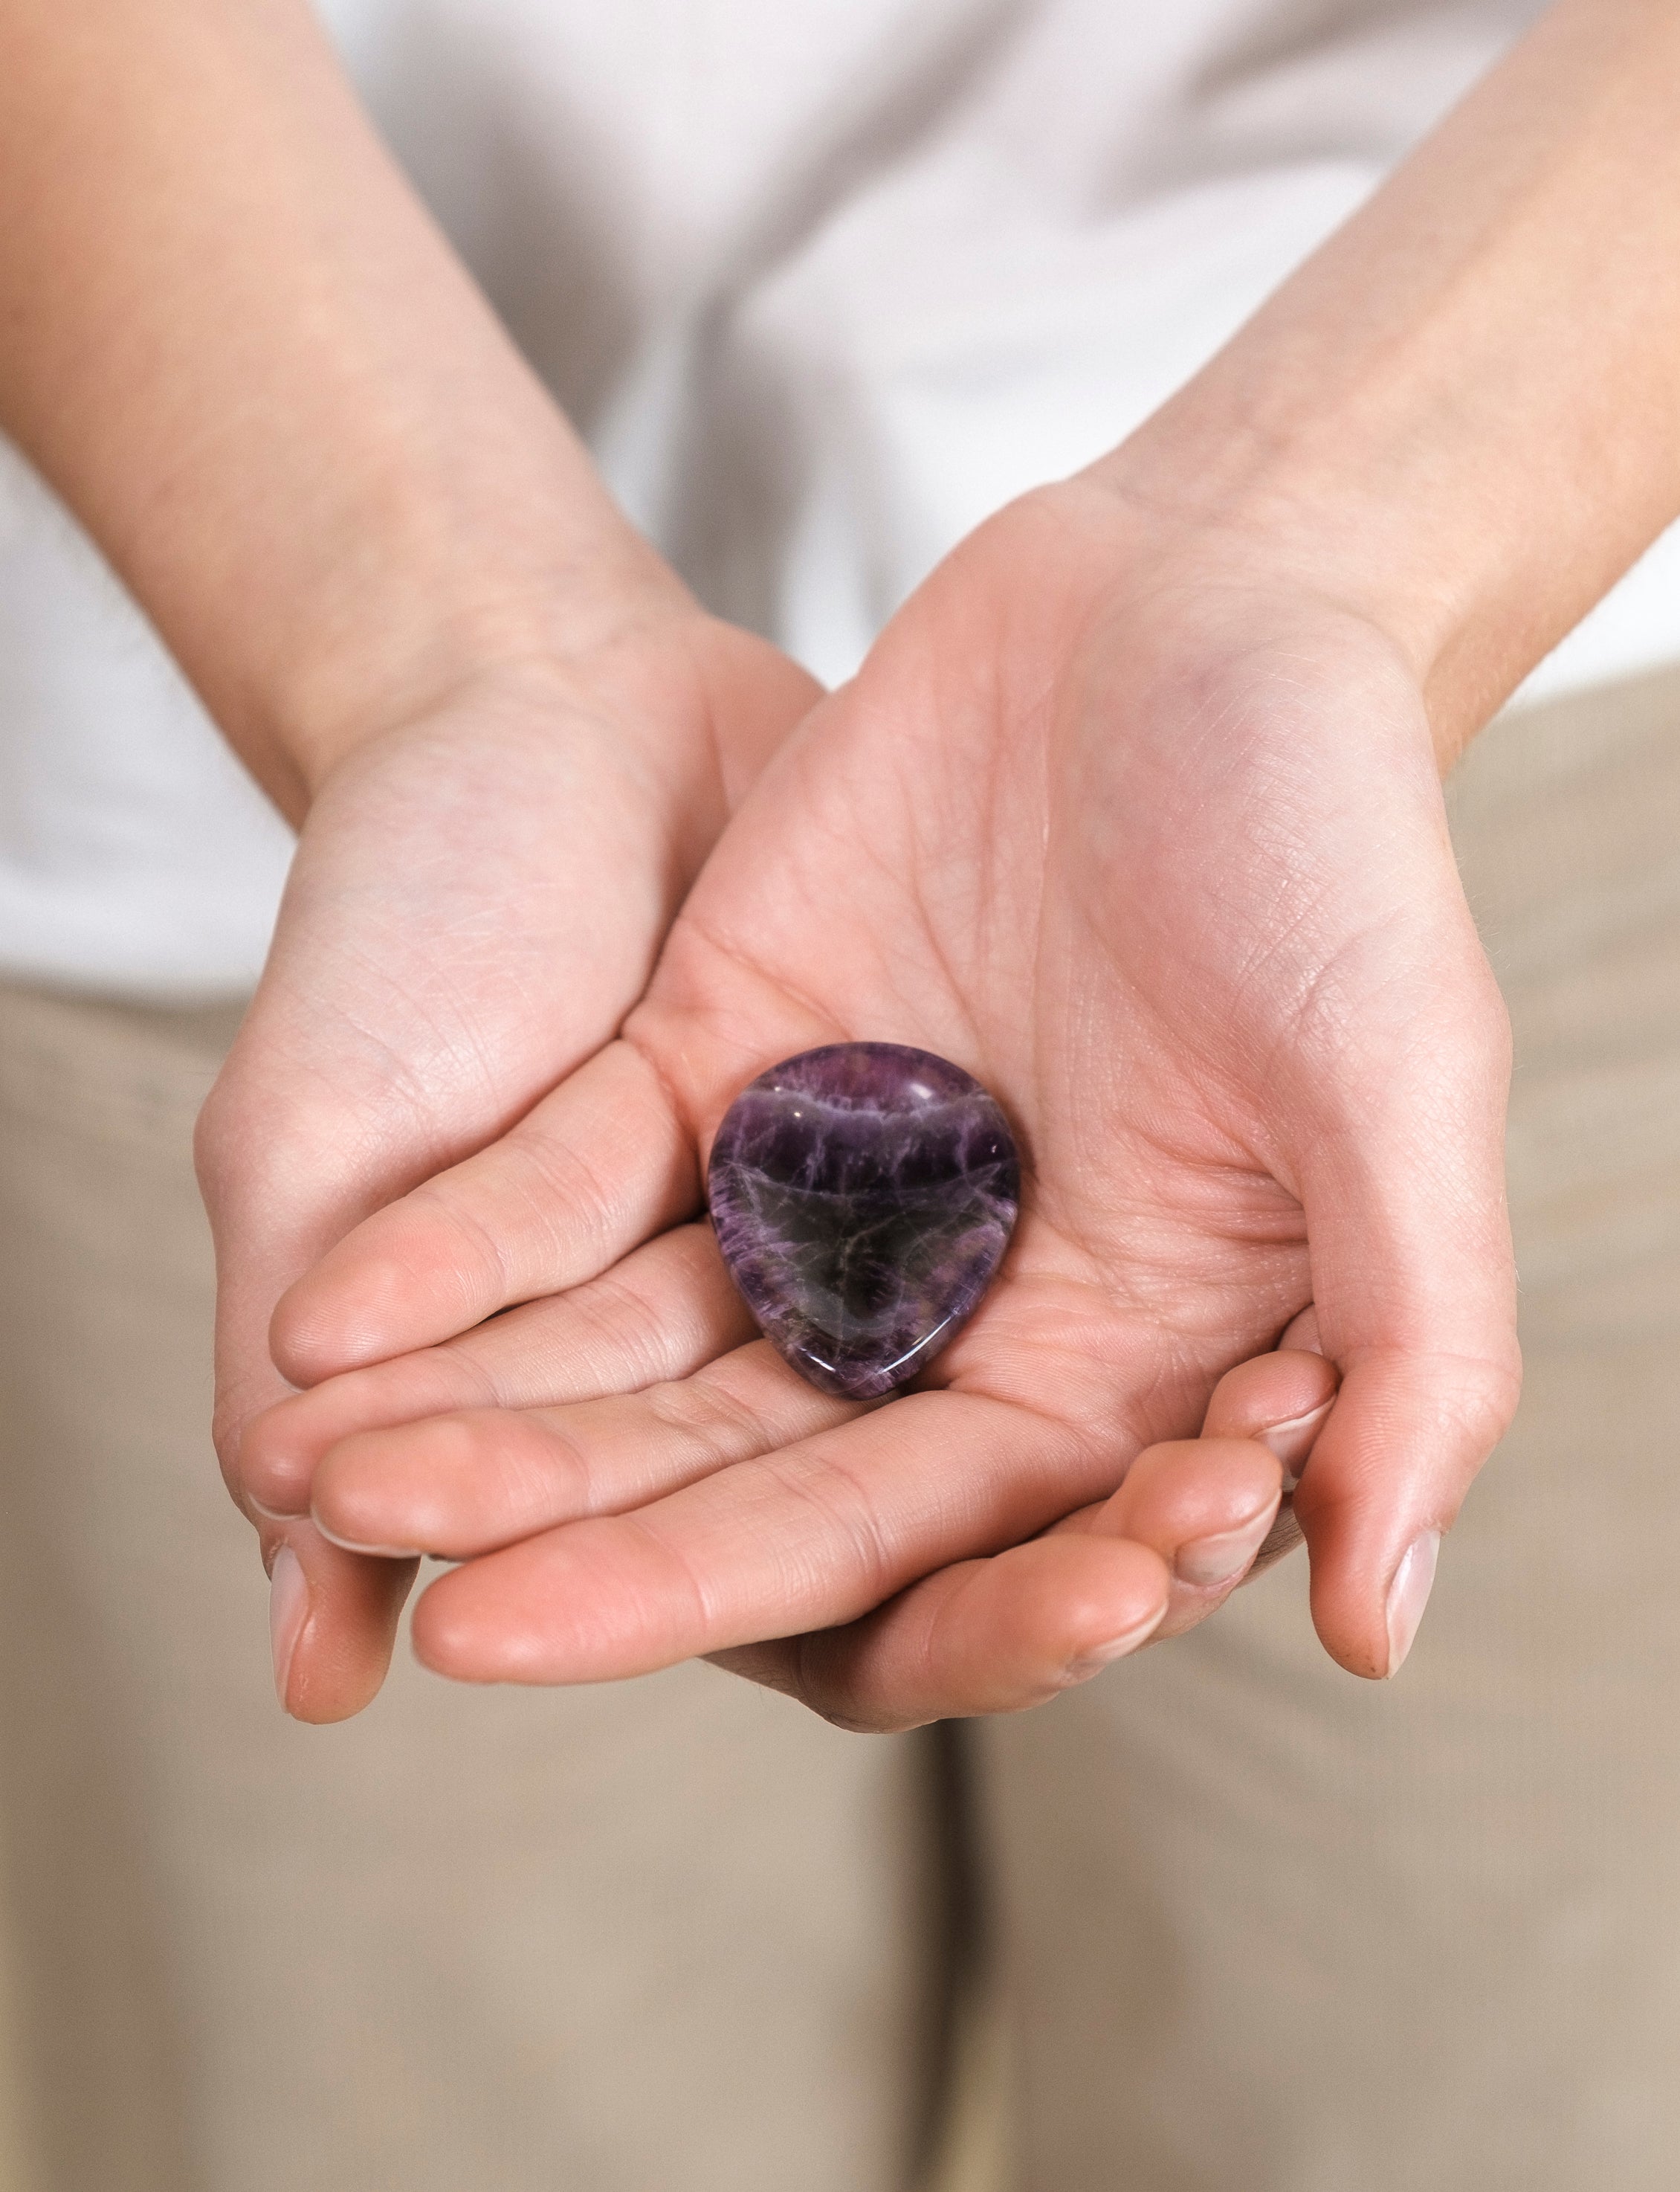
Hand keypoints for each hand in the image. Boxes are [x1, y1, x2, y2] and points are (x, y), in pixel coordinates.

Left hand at [250, 479, 1518, 1722]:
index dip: (794, 1595)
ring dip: (494, 1428)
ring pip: (636, 1354)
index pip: (940, 1541)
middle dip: (610, 1551)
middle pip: (756, 1477)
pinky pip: (568, 1189)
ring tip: (334, 1488)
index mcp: (1111, 1360)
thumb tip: (1379, 1627)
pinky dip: (460, 1252)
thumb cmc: (1336, 841)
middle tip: (458, 1617)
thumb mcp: (1401, 1085)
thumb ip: (1417, 1346)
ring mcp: (818, 1194)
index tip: (622, 1639)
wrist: (1192, 598)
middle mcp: (951, 1309)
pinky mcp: (711, 1068)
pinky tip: (331, 1323)